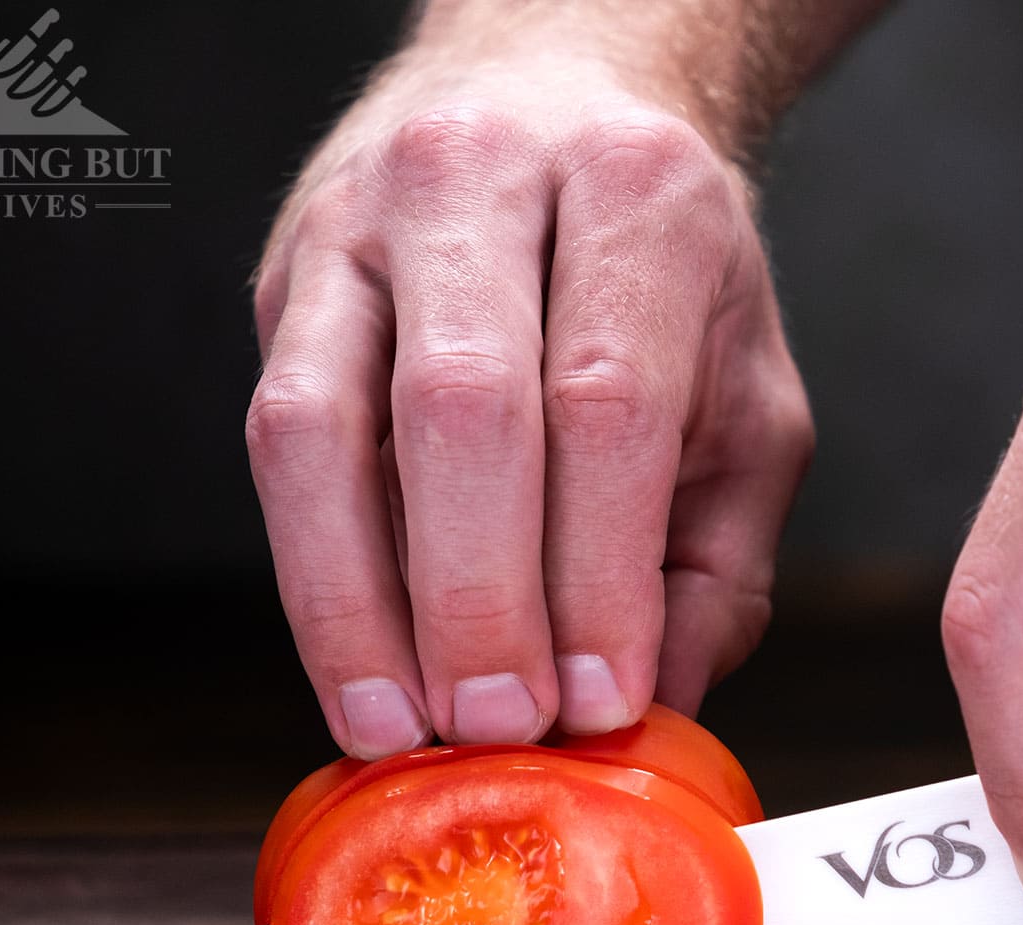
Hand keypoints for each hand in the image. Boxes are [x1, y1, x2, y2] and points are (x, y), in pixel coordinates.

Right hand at [247, 21, 810, 757]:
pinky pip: (276, 439)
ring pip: (319, 425)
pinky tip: (356, 668)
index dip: (596, 571)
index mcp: (633, 195)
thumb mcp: (746, 395)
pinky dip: (313, 573)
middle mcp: (483, 181)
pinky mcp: (289, 281)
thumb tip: (658, 709)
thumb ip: (717, 558)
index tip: (600, 700)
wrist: (554, 100)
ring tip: (399, 727)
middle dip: (477, 596)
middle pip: (461, 406)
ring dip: (356, 603)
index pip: (606, 402)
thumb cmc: (665, 273)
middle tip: (501, 725)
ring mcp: (360, 223)